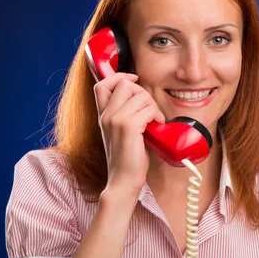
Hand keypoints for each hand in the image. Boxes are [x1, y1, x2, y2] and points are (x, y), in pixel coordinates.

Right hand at [93, 73, 165, 196]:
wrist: (123, 181)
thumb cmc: (127, 159)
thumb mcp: (121, 132)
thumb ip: (126, 115)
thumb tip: (142, 98)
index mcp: (103, 116)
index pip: (102, 84)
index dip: (119, 76)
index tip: (134, 79)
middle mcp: (106, 115)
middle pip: (125, 84)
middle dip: (143, 93)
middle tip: (149, 110)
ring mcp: (116, 119)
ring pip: (140, 95)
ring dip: (152, 106)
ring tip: (154, 120)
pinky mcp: (128, 126)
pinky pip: (148, 108)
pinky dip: (156, 115)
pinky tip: (156, 125)